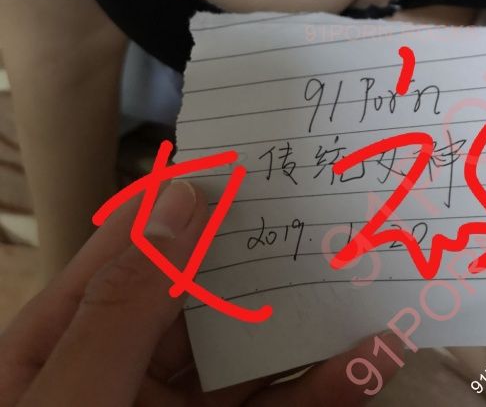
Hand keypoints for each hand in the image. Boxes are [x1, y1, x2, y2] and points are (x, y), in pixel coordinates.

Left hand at [0, 181, 402, 405]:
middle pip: (205, 291)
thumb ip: (127, 300)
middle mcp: (125, 367)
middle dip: (265, 250)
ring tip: (366, 273)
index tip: (254, 153)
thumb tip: (186, 196)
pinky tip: (367, 358)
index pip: (136, 242)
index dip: (191, 192)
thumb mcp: (70, 395)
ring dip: (308, 318)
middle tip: (332, 205)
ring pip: (252, 354)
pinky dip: (324, 387)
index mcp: (67, 336)